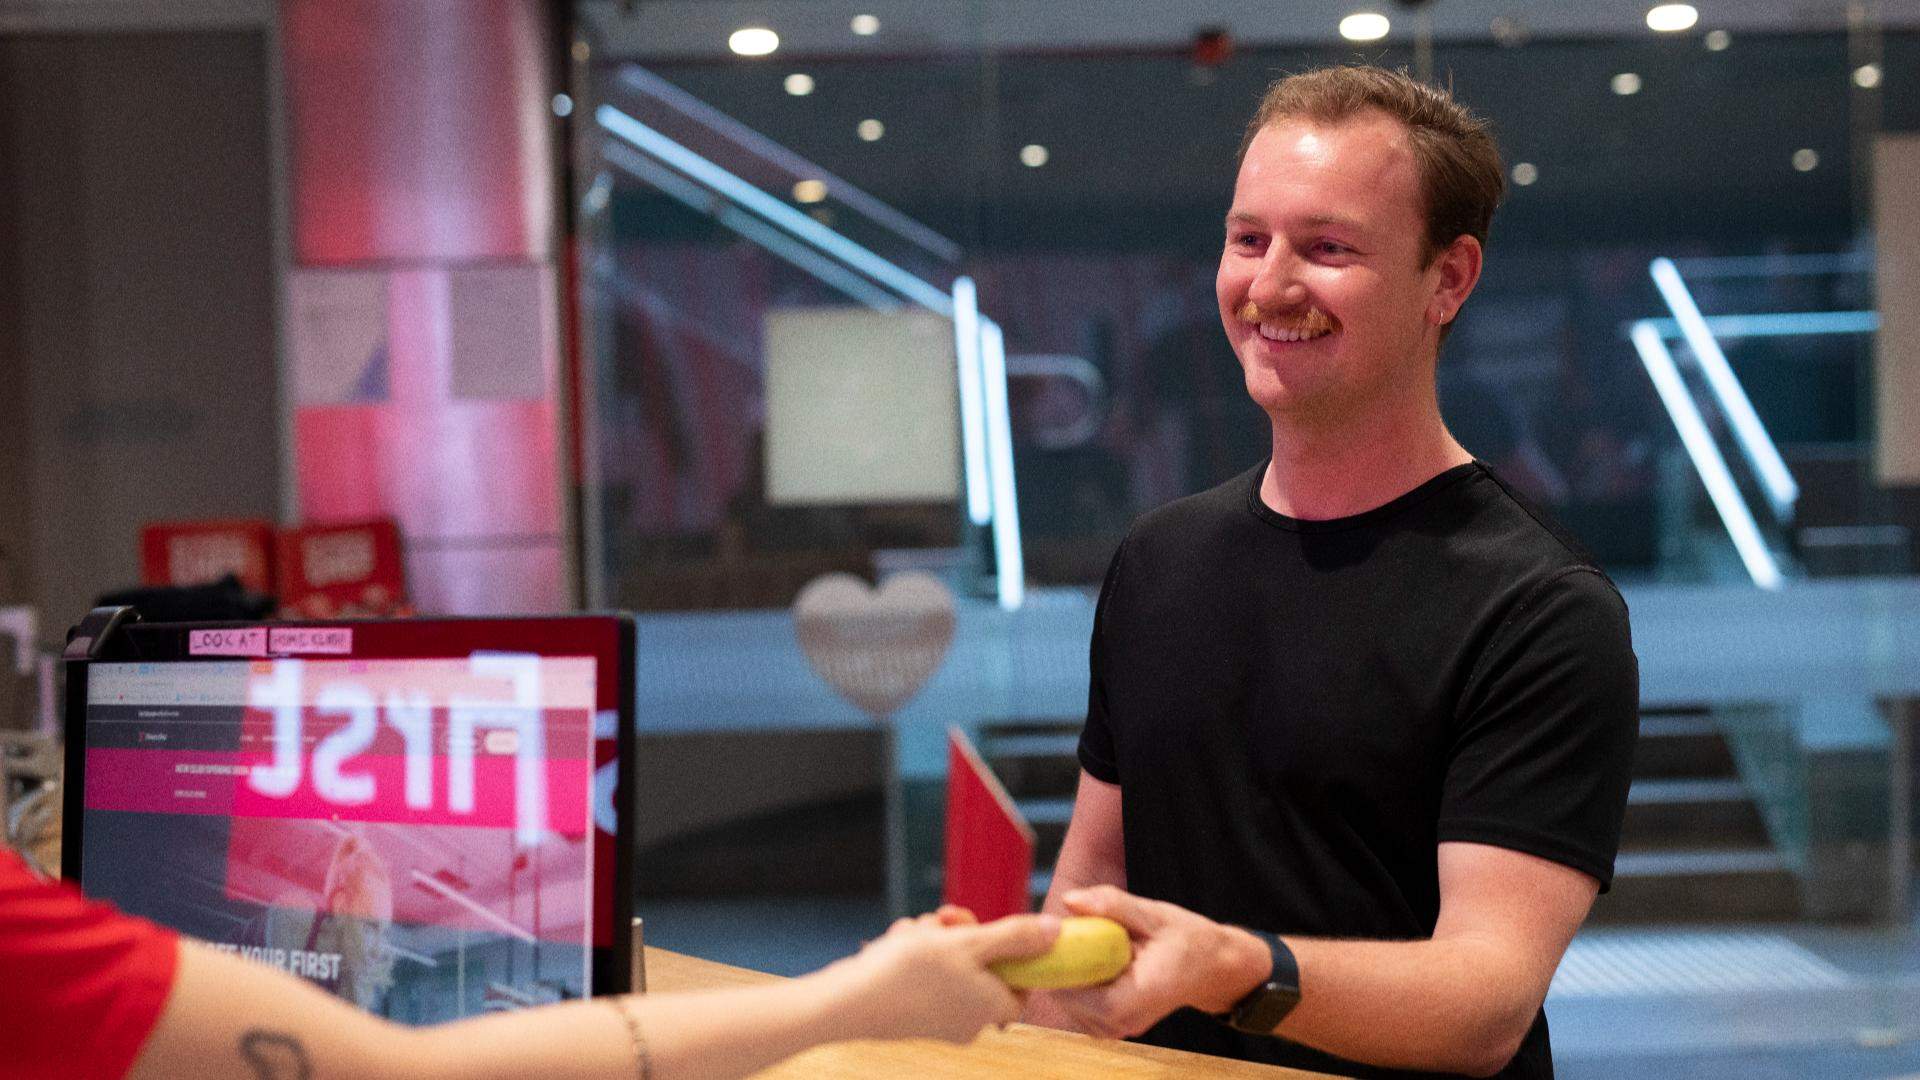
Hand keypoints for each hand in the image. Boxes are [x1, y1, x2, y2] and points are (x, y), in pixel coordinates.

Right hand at [825, 906, 1060, 1043]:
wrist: (846, 1002)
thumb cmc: (910, 973)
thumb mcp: (970, 943)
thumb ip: (1016, 936)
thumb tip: (1058, 931)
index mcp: (991, 1009)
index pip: (1021, 984)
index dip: (1010, 953)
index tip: (989, 931)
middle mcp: (968, 1021)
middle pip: (982, 967)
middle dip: (960, 935)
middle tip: (943, 918)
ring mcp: (937, 1020)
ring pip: (949, 963)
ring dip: (932, 939)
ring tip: (911, 934)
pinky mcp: (910, 1013)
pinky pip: (923, 974)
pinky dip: (911, 953)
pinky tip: (894, 945)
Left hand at [1047, 885, 1269, 1039]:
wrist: (1212, 968)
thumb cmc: (1188, 940)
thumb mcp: (1154, 914)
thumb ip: (1112, 905)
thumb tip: (1070, 899)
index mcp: (1142, 995)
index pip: (1086, 999)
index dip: (1064, 971)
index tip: (1058, 939)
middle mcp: (1128, 1021)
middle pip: (1072, 1003)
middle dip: (1063, 968)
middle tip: (1067, 934)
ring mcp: (1120, 1027)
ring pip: (1072, 1007)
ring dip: (1069, 975)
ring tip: (1084, 945)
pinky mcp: (1113, 1024)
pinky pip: (1081, 1008)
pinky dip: (1078, 984)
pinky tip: (1090, 961)